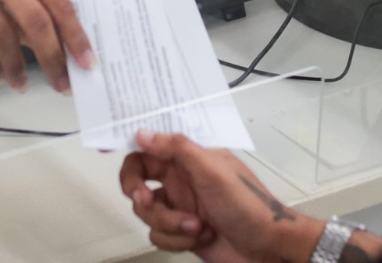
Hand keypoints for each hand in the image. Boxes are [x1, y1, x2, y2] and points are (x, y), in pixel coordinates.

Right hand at [0, 0, 93, 92]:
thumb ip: (36, 17)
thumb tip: (69, 55)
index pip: (56, 0)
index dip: (74, 34)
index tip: (86, 62)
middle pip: (34, 17)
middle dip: (51, 56)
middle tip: (62, 83)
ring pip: (3, 34)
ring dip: (16, 67)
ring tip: (21, 85)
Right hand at [120, 131, 325, 262]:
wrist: (267, 249)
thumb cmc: (250, 206)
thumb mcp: (213, 171)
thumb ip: (178, 148)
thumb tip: (144, 133)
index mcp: (189, 158)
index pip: (149, 147)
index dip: (131, 152)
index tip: (114, 159)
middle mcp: (182, 180)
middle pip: (138, 181)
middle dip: (138, 193)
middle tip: (146, 199)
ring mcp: (181, 207)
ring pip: (147, 212)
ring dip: (169, 223)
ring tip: (197, 226)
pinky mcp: (181, 232)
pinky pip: (158, 236)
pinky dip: (176, 240)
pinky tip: (200, 237)